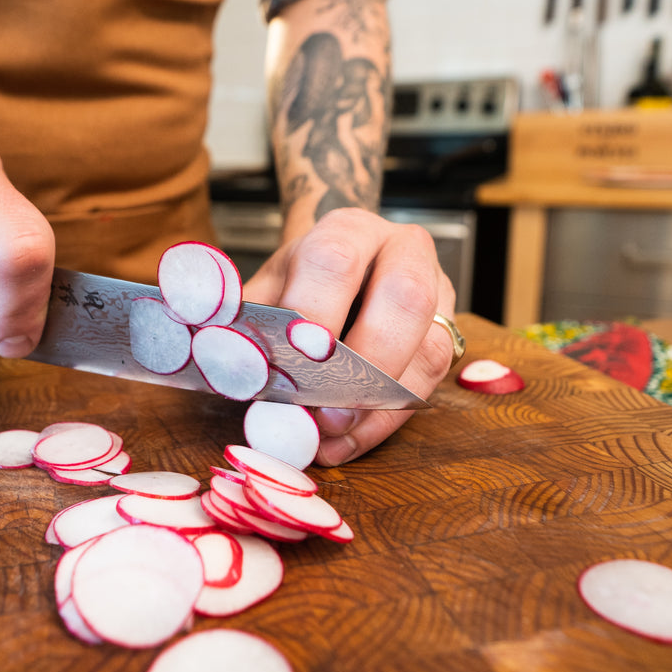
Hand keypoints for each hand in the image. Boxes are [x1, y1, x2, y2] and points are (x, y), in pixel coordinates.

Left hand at [241, 208, 457, 464]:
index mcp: (348, 230)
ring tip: (330, 437)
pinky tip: (345, 441)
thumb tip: (227, 364)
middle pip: (405, 298)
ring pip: (429, 350)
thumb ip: (249, 322)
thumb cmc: (303, 282)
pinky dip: (382, 422)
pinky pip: (427, 386)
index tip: (291, 359)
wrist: (341, 269)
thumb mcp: (271, 287)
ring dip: (377, 405)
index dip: (315, 312)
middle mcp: (403, 253)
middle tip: (325, 410)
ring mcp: (436, 295)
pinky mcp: (445, 338)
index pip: (336, 260)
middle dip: (365, 362)